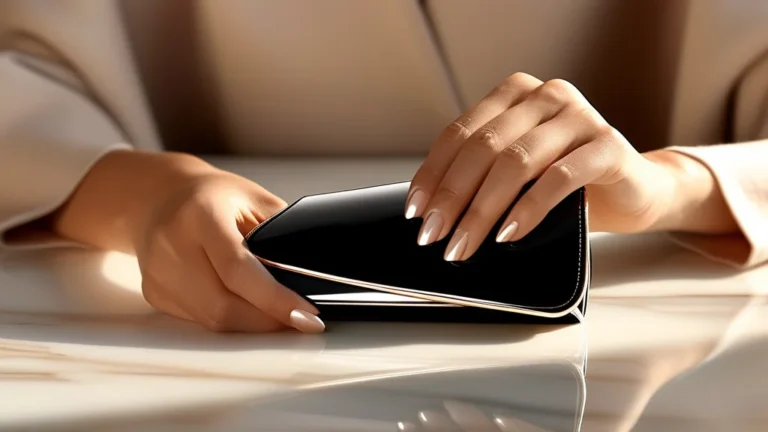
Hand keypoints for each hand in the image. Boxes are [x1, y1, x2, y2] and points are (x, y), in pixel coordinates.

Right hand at [49, 151, 323, 332]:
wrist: (160, 197)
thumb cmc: (213, 196)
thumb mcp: (254, 199)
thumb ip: (280, 232)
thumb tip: (309, 274)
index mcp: (200, 213)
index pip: (237, 268)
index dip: (273, 298)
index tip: (306, 314)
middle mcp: (172, 243)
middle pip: (222, 304)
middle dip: (268, 320)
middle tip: (301, 321)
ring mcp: (158, 272)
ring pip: (211, 319)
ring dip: (251, 324)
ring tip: (279, 315)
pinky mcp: (154, 292)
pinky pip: (199, 319)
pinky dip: (228, 318)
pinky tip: (245, 305)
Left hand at [405, 72, 684, 260]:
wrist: (635, 191)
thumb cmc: (569, 185)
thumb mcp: (518, 174)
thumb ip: (484, 176)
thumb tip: (433, 215)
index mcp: (515, 95)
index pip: (460, 133)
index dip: (433, 174)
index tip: (416, 211)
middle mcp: (546, 97)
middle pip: (483, 147)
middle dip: (452, 197)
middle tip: (433, 236)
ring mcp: (580, 117)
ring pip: (516, 162)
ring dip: (482, 210)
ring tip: (464, 243)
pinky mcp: (608, 145)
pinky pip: (559, 178)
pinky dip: (527, 209)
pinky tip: (508, 234)